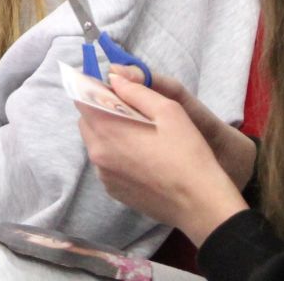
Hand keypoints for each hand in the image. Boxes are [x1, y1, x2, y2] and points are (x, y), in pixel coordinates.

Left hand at [76, 72, 251, 245]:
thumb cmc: (187, 153)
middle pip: (87, 122)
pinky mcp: (114, 191)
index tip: (114, 89)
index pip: (83, 100)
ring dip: (109, 133)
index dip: (96, 89)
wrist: (200, 203)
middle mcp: (98, 154)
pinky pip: (106, 164)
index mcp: (107, 131)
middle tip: (131, 110)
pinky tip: (142, 157)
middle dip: (102, 110)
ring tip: (139, 135)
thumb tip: (113, 78)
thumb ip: (135, 91)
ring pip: (96, 143)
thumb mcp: (168, 111)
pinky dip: (116, 154)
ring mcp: (104, 176)